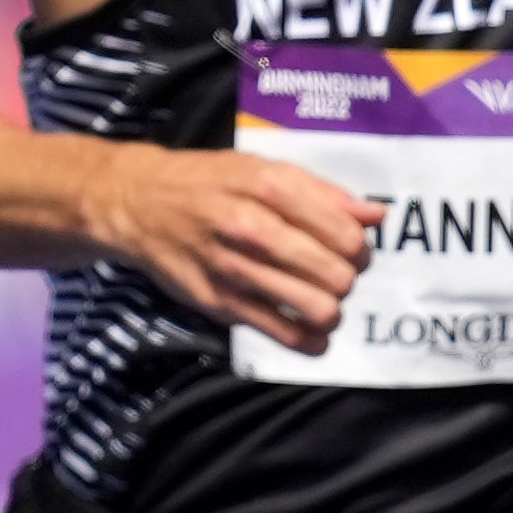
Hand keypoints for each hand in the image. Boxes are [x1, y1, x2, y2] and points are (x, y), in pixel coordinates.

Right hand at [89, 145, 381, 354]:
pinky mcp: (219, 303)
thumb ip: (322, 193)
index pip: (346, 235)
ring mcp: (234, 269)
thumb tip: (376, 215)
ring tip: (323, 302)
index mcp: (269, 188)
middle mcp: (251, 228)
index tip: (352, 251)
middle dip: (347, 279)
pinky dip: (310, 342)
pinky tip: (312, 334)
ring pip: (317, 309)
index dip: (360, 249)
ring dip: (332, 311)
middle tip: (336, 276)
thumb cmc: (207, 183)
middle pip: (336, 274)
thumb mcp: (261, 170)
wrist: (136, 204)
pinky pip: (283, 334)